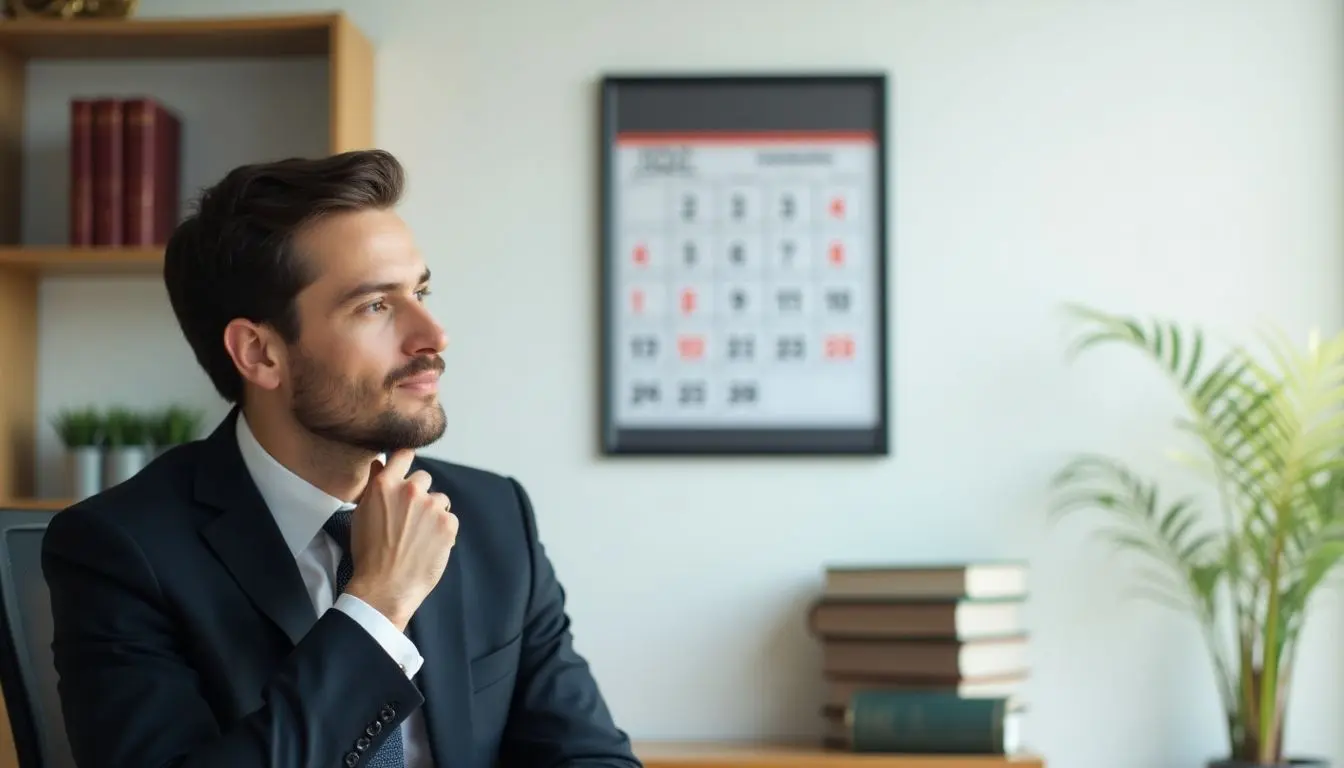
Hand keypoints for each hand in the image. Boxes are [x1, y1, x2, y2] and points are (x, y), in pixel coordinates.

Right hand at [343, 449, 458, 630]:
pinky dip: (443, 531)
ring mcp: (432, 506)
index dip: (406, 460)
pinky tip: (429, 546)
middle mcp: (410, 490)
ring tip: (419, 536)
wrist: (384, 587)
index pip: (404, 454)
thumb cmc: (368, 554)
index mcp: (385, 485)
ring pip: (439, 499)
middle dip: (419, 494)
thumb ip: (375, 487)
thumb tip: (381, 464)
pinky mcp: (448, 523)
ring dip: (433, 513)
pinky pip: (450, 519)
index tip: (408, 468)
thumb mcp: (362, 515)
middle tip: (410, 518)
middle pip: (424, 478)